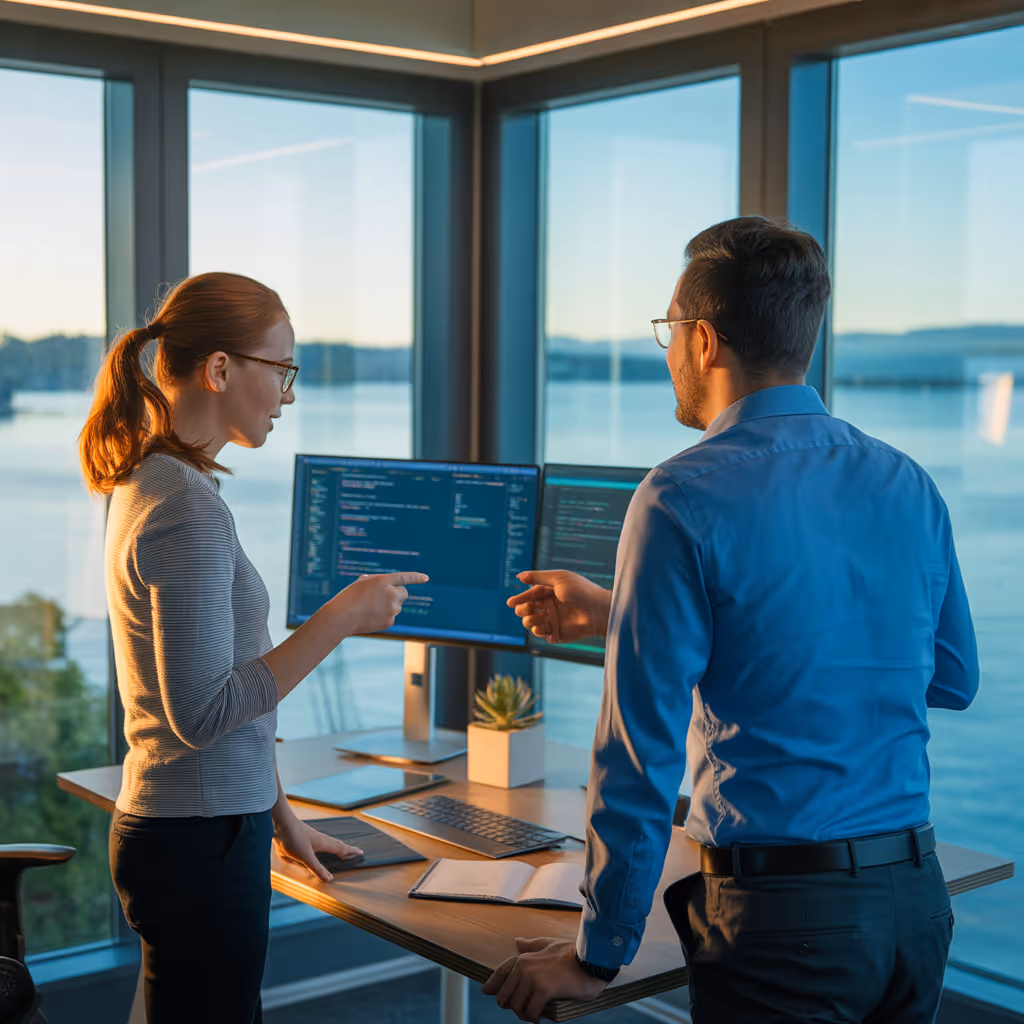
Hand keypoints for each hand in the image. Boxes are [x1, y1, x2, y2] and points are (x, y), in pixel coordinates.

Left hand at [272, 814, 362, 882]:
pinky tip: (324, 845)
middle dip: (347, 848)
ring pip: (330, 841)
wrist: (281, 823)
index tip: (360, 852)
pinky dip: (329, 843)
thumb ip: (317, 868)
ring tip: (343, 849)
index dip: (350, 852)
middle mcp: (321, 838)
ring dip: (339, 846)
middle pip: (338, 844)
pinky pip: (323, 840)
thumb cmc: (292, 838)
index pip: (340, 848)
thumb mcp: (305, 857)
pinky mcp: (307, 834)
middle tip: (357, 850)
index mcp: (323, 843)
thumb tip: (330, 879)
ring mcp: (314, 835)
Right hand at [327, 572, 428, 635]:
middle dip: (398, 594)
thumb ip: (377, 582)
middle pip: (404, 593)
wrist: (342, 616)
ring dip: (390, 605)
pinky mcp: (389, 621)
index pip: (405, 577)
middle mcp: (391, 593)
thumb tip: (387, 588)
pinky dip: (385, 616)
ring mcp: (391, 608)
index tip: (426, 578)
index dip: (416, 577)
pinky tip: (372, 616)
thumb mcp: (362, 583)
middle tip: (385, 597)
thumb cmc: (349, 597)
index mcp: (384, 580)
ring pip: (398, 606)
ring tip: (372, 608)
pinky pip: (392, 617)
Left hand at [482, 937, 607, 1022]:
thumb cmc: (572, 952)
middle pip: (505, 994)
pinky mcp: (543, 990)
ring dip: (524, 1014)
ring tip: (533, 1016)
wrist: (590, 960)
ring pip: (517, 1006)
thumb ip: (531, 945)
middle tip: (523, 1010)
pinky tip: (540, 1018)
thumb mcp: (548, 943)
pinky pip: (531, 1011)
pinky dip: (534, 1018)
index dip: (492, 983)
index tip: (486, 991)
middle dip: (511, 1005)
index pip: (501, 972)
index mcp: (524, 956)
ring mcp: (533, 979)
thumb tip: (516, 942)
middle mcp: (524, 966)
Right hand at [507, 571, 611, 643]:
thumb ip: (538, 578)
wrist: (598, 611)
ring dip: (529, 620)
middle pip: (527, 609)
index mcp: (551, 592)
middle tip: (527, 609)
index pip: (530, 595)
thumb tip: (519, 576)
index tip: (510, 603)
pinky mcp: (557, 633)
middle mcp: (551, 606)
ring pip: (531, 622)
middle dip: (522, 610)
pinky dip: (538, 631)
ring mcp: (553, 620)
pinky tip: (543, 628)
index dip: (519, 598)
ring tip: (538, 618)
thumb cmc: (581, 591)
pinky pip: (541, 634)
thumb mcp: (559, 579)